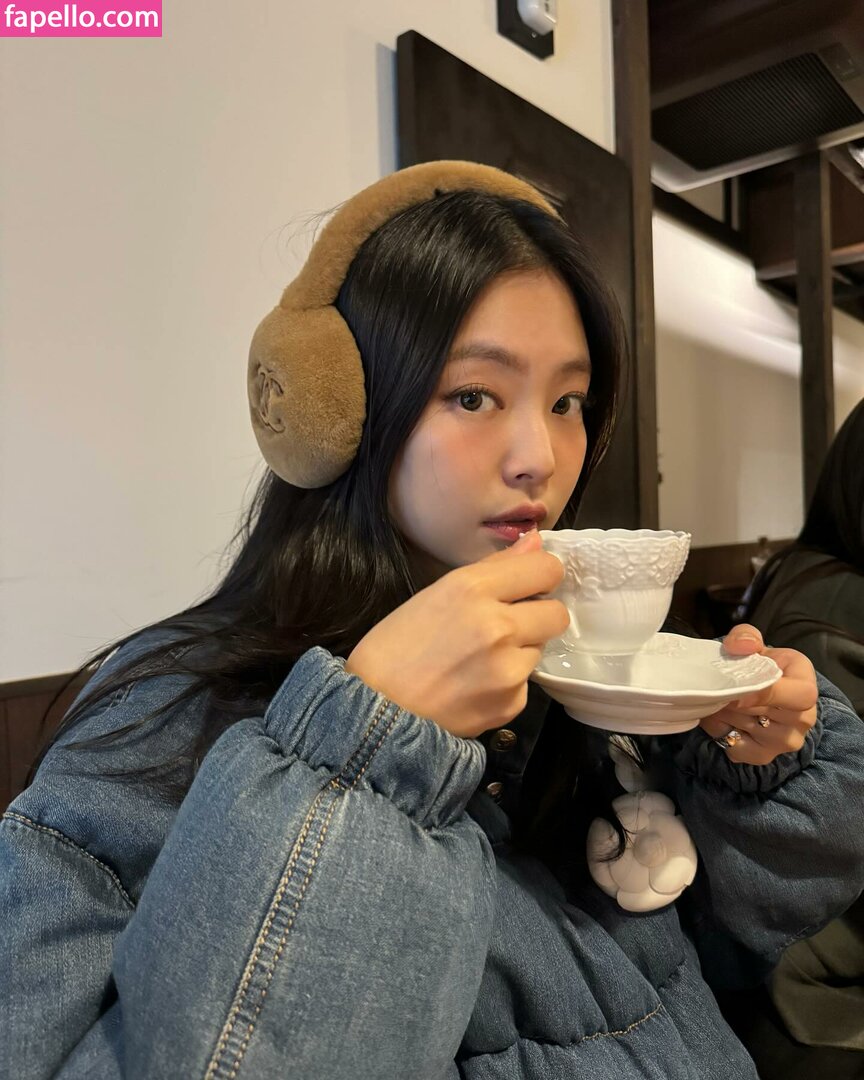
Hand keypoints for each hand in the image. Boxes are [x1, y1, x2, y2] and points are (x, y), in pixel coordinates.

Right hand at [345, 530, 568, 737]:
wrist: (377, 711)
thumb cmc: (396, 646)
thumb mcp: (436, 593)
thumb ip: (494, 568)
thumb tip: (537, 544)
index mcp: (473, 589)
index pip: (547, 569)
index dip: (542, 576)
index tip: (530, 585)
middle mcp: (498, 626)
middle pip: (558, 613)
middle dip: (538, 617)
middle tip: (507, 625)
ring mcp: (509, 668)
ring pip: (540, 648)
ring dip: (520, 650)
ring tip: (480, 659)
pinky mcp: (512, 703)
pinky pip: (525, 682)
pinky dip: (507, 682)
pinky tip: (475, 685)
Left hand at [699, 624, 818, 764]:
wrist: (759, 690)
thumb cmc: (759, 665)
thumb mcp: (753, 643)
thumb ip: (745, 636)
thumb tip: (740, 646)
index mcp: (806, 685)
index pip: (799, 695)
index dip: (767, 694)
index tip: (737, 693)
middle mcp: (804, 717)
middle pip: (763, 712)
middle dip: (734, 699)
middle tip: (715, 688)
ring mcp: (787, 741)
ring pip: (747, 728)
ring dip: (725, 714)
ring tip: (719, 700)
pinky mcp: (765, 756)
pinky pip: (736, 748)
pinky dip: (721, 732)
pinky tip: (722, 718)